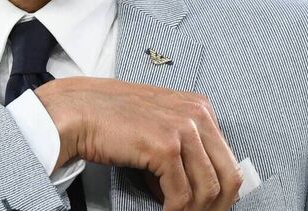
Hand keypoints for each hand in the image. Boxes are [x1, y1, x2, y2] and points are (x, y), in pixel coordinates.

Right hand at [34, 77, 241, 210]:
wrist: (78, 111)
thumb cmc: (112, 119)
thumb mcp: (159, 122)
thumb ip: (184, 145)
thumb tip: (198, 187)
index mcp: (200, 107)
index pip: (229, 161)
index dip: (221, 195)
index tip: (207, 209)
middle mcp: (197, 114)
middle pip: (228, 177)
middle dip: (215, 208)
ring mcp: (183, 129)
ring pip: (208, 190)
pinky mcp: (166, 147)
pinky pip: (182, 196)